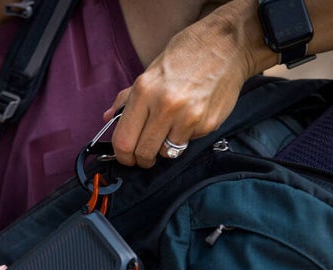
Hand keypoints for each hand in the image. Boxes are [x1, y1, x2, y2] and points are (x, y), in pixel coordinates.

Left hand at [104, 13, 250, 167]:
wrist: (225, 46)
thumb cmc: (183, 58)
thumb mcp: (149, 74)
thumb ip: (127, 99)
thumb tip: (108, 117)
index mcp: (144, 92)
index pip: (123, 140)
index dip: (122, 156)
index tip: (126, 158)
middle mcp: (165, 105)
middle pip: (143, 153)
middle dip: (141, 160)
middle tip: (144, 157)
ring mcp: (188, 117)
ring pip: (166, 153)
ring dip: (164, 149)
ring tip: (168, 132)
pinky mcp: (207, 124)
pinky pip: (188, 143)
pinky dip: (185, 138)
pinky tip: (190, 119)